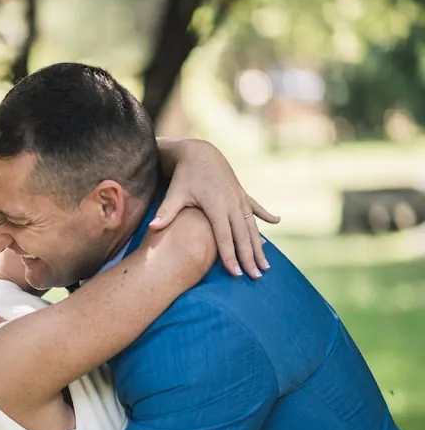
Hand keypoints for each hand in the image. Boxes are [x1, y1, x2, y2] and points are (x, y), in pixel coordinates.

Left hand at [152, 138, 278, 278]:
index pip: (224, 236)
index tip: (236, 273)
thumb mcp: (174, 193)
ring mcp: (239, 198)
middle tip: (256, 277)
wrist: (199, 152)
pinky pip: (256, 207)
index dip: (230, 255)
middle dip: (250, 257)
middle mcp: (232, 203)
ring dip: (260, 246)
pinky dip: (266, 214)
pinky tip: (277, 221)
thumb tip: (152, 227)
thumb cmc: (184, 176)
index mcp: (217, 206)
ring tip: (266, 265)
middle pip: (243, 236)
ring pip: (252, 226)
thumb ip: (166, 212)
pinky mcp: (241, 193)